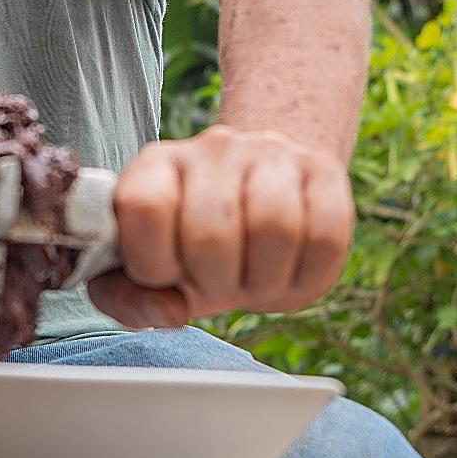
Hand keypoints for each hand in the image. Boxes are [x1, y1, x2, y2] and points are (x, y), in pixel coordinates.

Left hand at [89, 125, 353, 327]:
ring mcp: (272, 153)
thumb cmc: (194, 245)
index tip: (165, 273)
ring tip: (253, 275)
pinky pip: (327, 237)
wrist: (260, 199)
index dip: (152, 263)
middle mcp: (213, 148)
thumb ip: (129, 298)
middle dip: (213, 279)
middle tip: (217, 278)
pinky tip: (289, 268)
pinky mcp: (324, 171)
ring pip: (275, 228)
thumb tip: (171, 310)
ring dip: (262, 279)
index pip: (143, 207)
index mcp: (156, 165)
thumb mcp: (149, 273)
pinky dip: (307, 275)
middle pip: (211, 232)